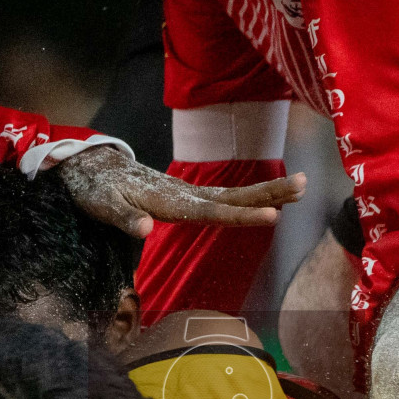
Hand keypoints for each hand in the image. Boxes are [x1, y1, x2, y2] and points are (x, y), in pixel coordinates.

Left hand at [59, 146, 305, 237]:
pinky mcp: (187, 197)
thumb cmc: (96, 189)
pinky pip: (225, 199)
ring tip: (301, 186)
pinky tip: (270, 201)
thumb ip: (125, 219)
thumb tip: (146, 230)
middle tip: (305, 184)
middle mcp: (186, 194)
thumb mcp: (102, 206)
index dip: (242, 215)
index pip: (213, 211)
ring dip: (268, 192)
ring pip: (235, 194)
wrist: (93, 168)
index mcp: (170, 200)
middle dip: (270, 192)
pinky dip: (250, 198)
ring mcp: (189, 194)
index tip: (271, 215)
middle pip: (235, 195)